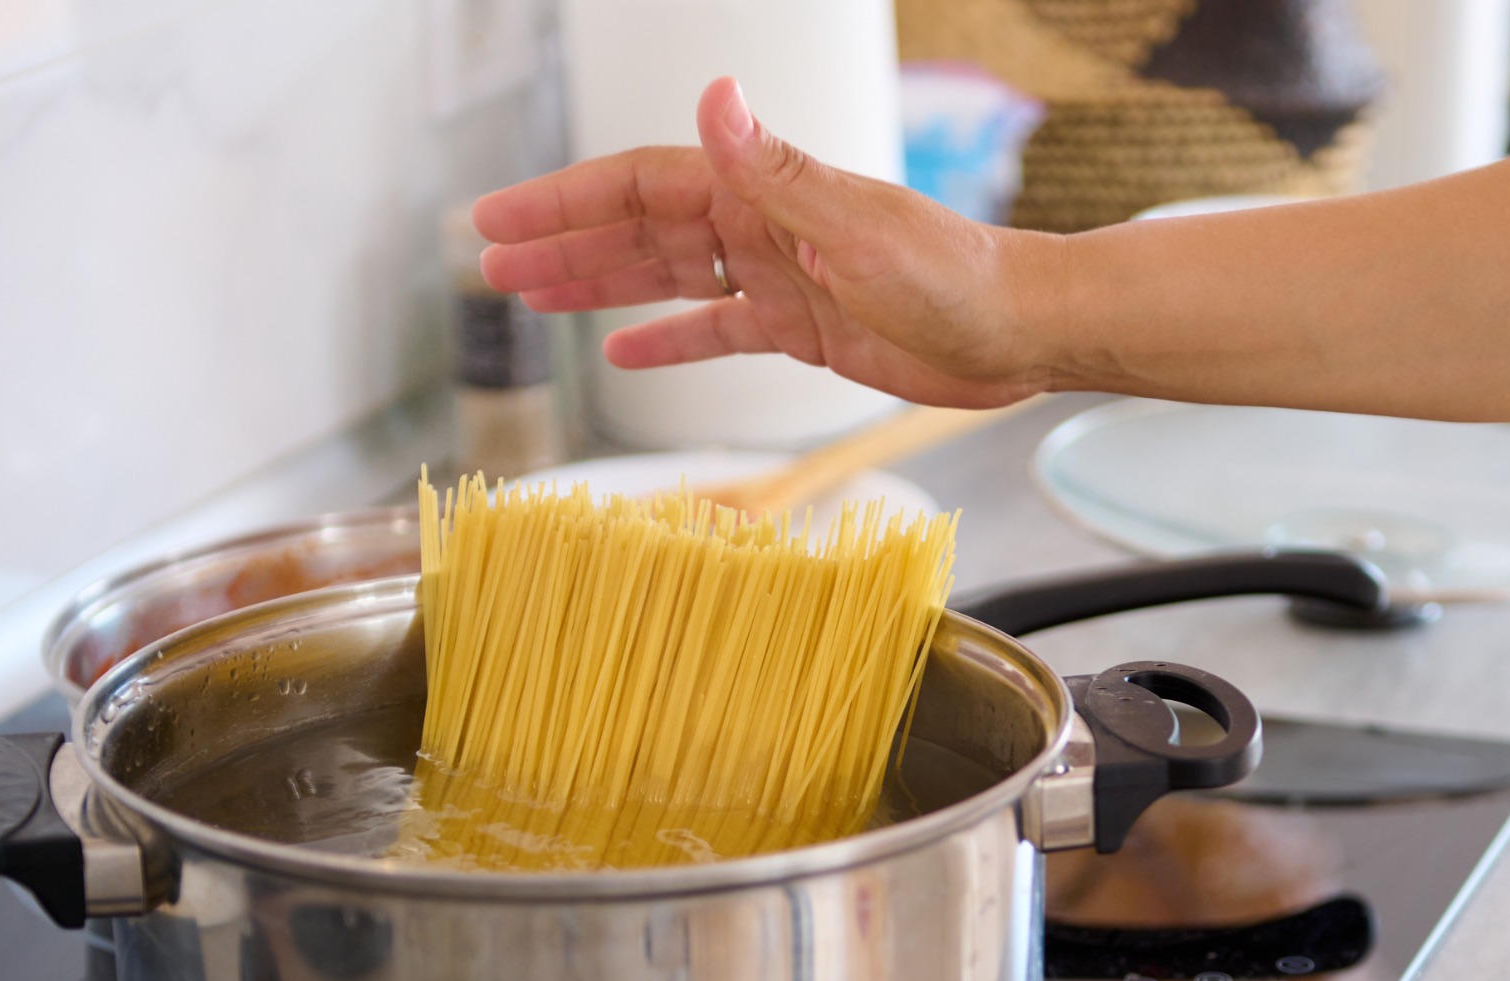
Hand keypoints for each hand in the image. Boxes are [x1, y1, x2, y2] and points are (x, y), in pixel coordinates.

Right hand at [471, 77, 1060, 408]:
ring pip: (668, 277)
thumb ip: (777, 171)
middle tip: (490, 265)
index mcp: (765, 193)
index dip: (566, 201)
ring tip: (532, 299)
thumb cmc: (955, 277)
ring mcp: (781, 276)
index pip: (642, 188)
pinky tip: (623, 354)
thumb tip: (716, 97)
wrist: (1019, 331)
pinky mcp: (803, 328)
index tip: (500, 218)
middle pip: (641, 230)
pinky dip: (670, 338)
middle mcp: (765, 228)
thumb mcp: (855, 226)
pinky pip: (718, 329)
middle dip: (563, 244)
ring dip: (600, 286)